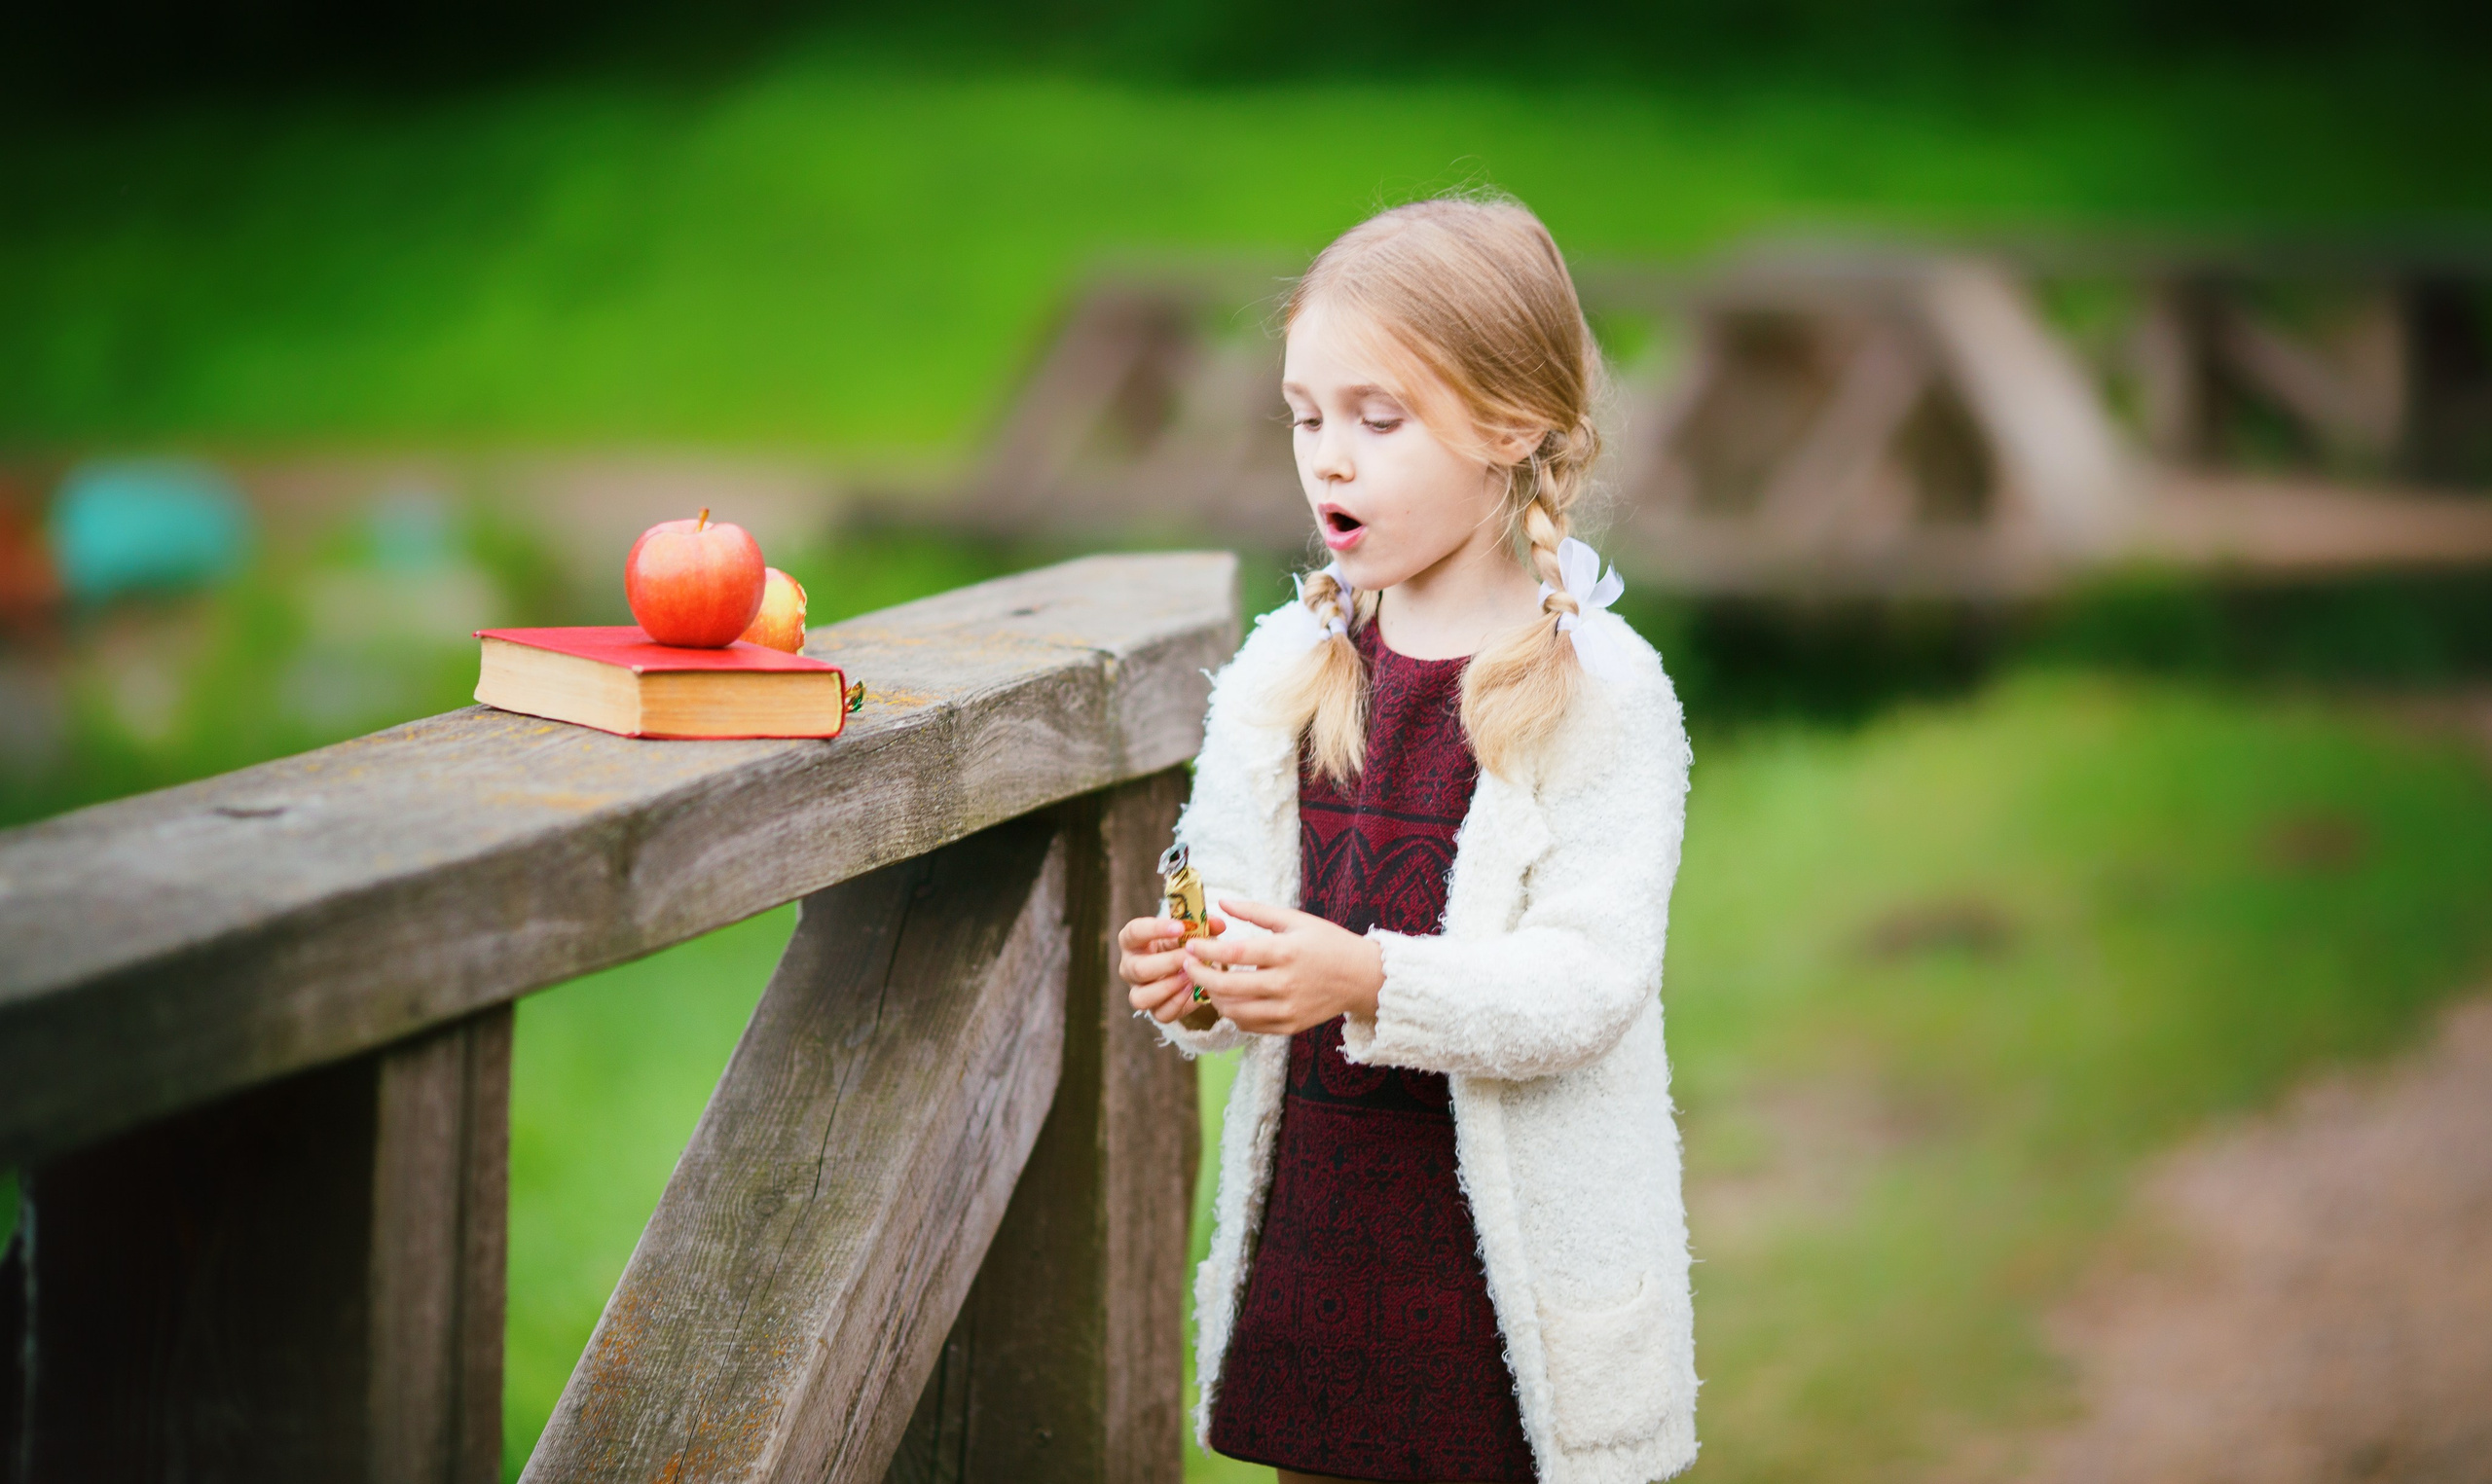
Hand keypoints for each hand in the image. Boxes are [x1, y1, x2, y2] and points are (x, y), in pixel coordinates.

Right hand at [1119, 913, 1227, 1023]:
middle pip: (1138, 969)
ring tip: (1191, 976)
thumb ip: (1203, 925)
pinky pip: (1160, 1013)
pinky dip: (1178, 1002)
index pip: (1134, 932)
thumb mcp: (1189, 930)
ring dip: (1169, 987)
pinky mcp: (1154, 1010)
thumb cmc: (1182, 943)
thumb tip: (1220, 925)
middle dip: (1169, 962)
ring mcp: (1138, 991)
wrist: (1187, 967)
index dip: (1155, 929)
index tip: (1180, 927)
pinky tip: (1193, 989)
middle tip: (1191, 956)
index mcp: (1132, 941)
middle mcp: (1129, 967)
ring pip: (1141, 997)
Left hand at [1183, 898, 1383, 1036]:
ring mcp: (1287, 1009)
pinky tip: (1231, 998)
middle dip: (1200, 976)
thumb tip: (1222, 902)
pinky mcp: (1289, 1026)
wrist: (1362, 977)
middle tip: (1188, 966)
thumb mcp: (1295, 919)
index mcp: (1285, 952)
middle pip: (1227, 987)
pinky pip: (1249, 1026)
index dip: (1206, 951)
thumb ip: (1256, 911)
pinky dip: (1234, 1014)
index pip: (1234, 954)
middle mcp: (1285, 984)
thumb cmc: (1328, 943)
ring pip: (1234, 1012)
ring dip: (1214, 997)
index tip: (1191, 946)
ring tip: (1209, 982)